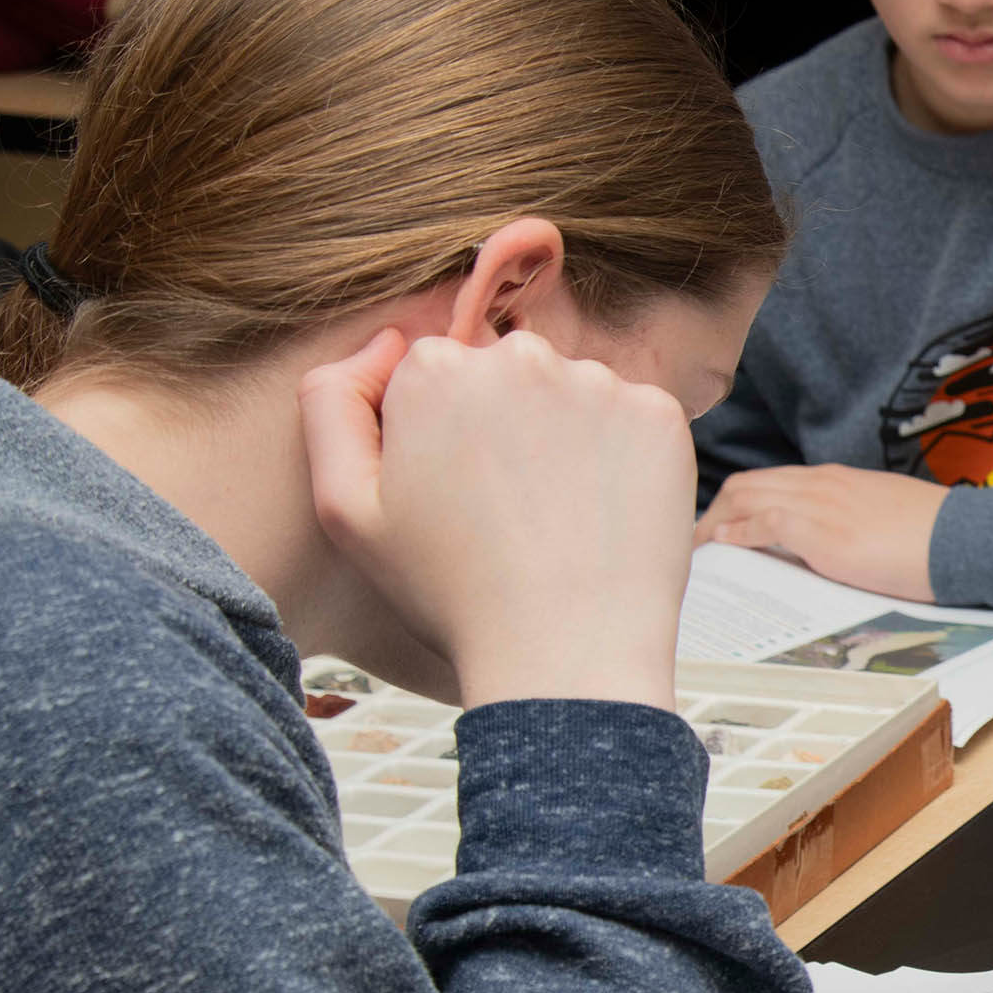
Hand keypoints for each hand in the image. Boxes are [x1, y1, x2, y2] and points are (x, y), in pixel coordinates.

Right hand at [297, 327, 694, 708]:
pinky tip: (603, 513)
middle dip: (505, 424)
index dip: (443, 434)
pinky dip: (622, 456)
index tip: (455, 492)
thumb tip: (387, 340)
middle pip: (507, 374)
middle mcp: (520, 356)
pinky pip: (632, 419)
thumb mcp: (344, 507)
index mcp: (436, 369)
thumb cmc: (448, 591)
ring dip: (566, 437)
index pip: (437, 373)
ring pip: (573, 395)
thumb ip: (332, 404)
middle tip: (507, 509)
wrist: (565, 652)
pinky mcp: (660, 416)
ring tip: (558, 518)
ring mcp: (599, 382)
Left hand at [695, 465, 943, 600]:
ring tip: (697, 554)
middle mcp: (821, 483)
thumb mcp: (884, 519)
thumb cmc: (933, 537)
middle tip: (695, 545)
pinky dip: (735, 535)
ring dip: (713, 524)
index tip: (719, 529)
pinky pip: (762, 524)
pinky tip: (722, 549)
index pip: (769, 481)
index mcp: (836, 479)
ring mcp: (820, 504)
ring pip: (744, 498)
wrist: (964, 539)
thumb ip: (849, 522)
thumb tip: (829, 545)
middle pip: (745, 484)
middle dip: (711, 513)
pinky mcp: (822, 531)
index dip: (736, 504)